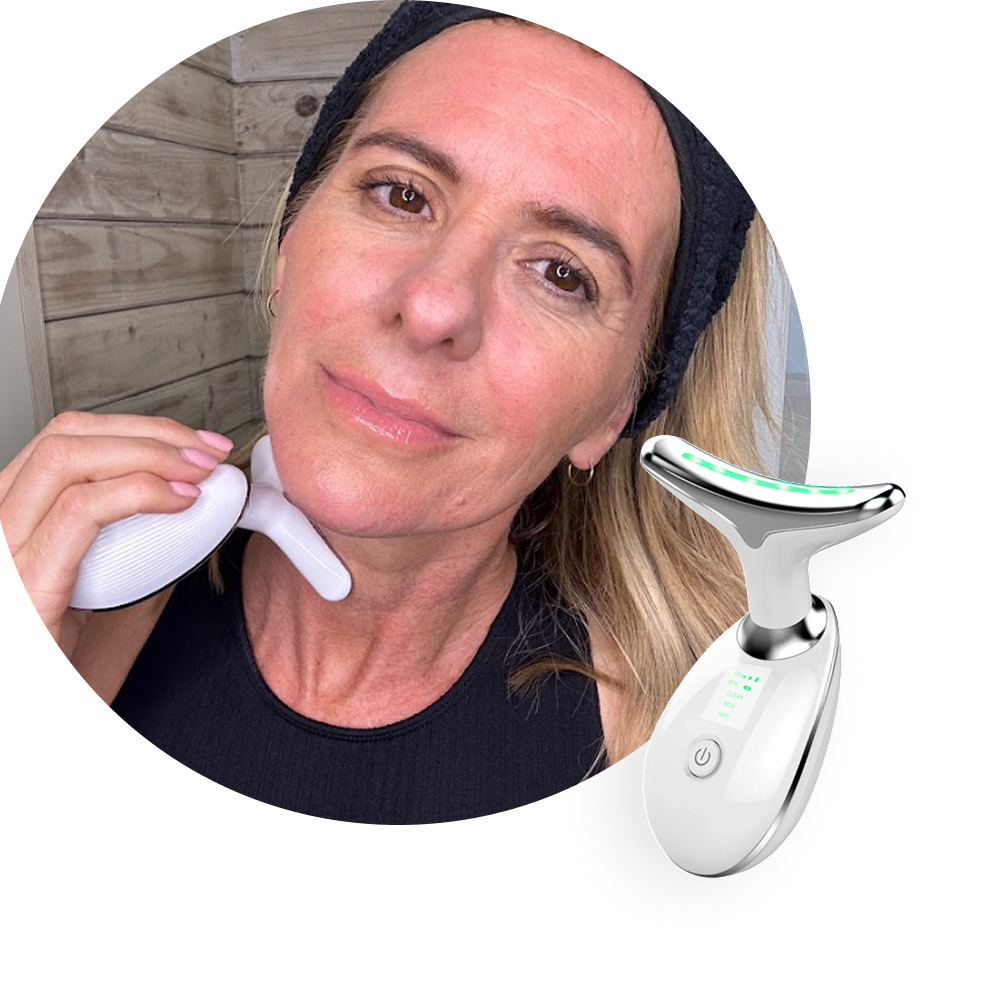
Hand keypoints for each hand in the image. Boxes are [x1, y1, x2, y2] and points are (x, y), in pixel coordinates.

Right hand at [0, 411, 233, 660]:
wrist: (52, 688)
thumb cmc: (65, 650)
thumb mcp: (102, 583)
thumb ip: (135, 539)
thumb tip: (194, 501)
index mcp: (16, 511)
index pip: (71, 437)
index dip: (140, 428)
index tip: (195, 442)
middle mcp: (0, 518)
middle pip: (69, 435)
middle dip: (151, 432)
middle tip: (208, 452)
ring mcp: (5, 545)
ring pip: (68, 459)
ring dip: (150, 454)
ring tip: (200, 473)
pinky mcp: (23, 578)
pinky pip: (78, 512)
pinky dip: (139, 494)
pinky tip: (180, 501)